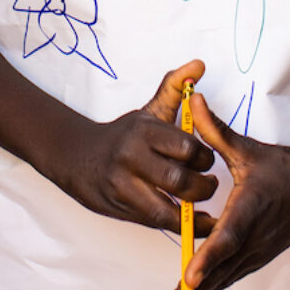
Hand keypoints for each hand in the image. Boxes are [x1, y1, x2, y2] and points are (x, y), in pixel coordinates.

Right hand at [51, 60, 218, 233]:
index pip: (186, 147)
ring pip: (168, 207)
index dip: (204, 156)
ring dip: (193, 211)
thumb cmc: (124, 135)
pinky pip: (157, 222)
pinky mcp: (122, 207)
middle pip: (179, 179)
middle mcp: (132, 157)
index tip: (207, 159)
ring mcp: (124, 185)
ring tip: (204, 207)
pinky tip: (192, 222)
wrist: (79, 157)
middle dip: (203, 186)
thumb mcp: (149, 110)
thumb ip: (176, 88)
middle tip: (210, 183)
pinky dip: (179, 225)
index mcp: (144, 131)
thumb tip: (199, 64)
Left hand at [158, 90, 289, 289]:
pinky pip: (230, 276)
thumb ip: (216, 129)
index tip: (189, 275)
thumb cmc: (283, 168)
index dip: (209, 256)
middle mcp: (254, 236)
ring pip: (223, 278)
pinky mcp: (255, 257)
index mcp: (251, 207)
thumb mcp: (248, 149)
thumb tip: (193, 101)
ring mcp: (256, 251)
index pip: (228, 236)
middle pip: (221, 269)